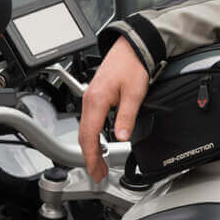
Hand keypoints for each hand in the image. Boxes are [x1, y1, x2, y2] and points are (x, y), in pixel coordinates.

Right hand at [78, 35, 148, 181]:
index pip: (89, 136)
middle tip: (98, 173)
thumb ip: (127, 116)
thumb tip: (121, 137)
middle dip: (90, 156)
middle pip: (84, 135)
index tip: (96, 171)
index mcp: (97, 100)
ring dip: (91, 146)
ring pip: (86, 128)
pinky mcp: (95, 94)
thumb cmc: (133, 65)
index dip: (91, 156)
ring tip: (99, 161)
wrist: (132, 46)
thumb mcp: (135, 92)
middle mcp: (89, 99)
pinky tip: (100, 141)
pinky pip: (89, 119)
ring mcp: (90, 96)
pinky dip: (93, 134)